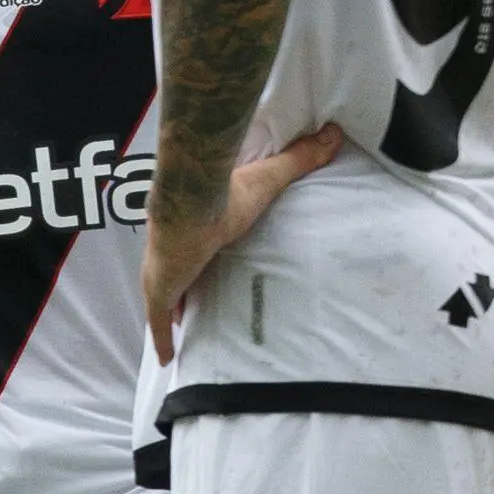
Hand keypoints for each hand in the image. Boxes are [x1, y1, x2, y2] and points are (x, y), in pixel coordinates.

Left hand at [144, 124, 343, 365]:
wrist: (191, 206)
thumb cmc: (224, 191)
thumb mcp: (268, 177)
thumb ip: (299, 158)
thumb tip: (334, 133)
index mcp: (193, 226)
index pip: (194, 242)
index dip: (196, 252)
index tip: (203, 259)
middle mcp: (173, 250)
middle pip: (177, 272)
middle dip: (183, 285)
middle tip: (195, 302)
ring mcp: (162, 273)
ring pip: (166, 298)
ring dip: (173, 311)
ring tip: (185, 329)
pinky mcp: (159, 293)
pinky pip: (160, 323)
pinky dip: (165, 340)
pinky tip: (170, 360)